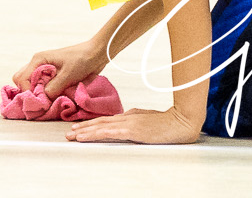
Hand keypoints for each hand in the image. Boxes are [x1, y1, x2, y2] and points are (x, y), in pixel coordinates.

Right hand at [12, 41, 106, 96]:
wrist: (96, 54)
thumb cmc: (82, 59)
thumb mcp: (68, 74)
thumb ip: (54, 87)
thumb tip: (43, 100)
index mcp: (38, 60)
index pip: (21, 79)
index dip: (27, 92)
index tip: (39, 101)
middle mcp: (38, 65)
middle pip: (21, 82)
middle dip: (28, 93)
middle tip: (41, 101)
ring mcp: (44, 71)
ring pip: (31, 86)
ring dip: (37, 95)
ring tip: (48, 100)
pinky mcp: (52, 77)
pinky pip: (42, 88)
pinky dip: (45, 95)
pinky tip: (54, 98)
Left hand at [62, 106, 201, 144]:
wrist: (182, 121)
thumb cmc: (169, 121)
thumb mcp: (149, 120)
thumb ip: (136, 120)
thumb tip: (125, 123)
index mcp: (131, 115)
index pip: (107, 119)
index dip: (92, 123)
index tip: (80, 127)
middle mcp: (127, 117)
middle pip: (100, 122)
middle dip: (83, 127)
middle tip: (69, 132)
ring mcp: (128, 123)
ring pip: (101, 126)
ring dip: (85, 131)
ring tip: (72, 136)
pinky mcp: (131, 130)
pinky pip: (108, 133)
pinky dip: (94, 134)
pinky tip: (85, 137)